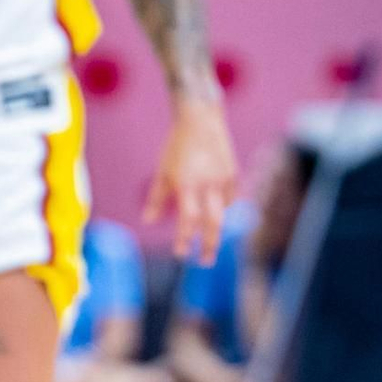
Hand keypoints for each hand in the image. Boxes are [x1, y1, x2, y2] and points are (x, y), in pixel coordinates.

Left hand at [144, 96, 236, 261]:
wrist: (201, 119)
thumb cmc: (176, 146)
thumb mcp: (162, 171)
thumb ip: (157, 198)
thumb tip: (149, 221)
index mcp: (188, 184)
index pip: (188, 219)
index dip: (185, 238)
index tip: (182, 254)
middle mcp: (208, 183)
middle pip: (212, 223)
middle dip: (210, 245)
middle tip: (205, 262)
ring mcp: (223, 179)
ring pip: (222, 212)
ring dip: (215, 228)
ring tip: (209, 240)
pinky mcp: (233, 173)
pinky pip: (230, 199)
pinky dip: (222, 208)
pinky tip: (216, 214)